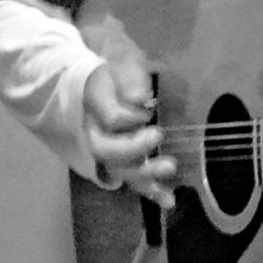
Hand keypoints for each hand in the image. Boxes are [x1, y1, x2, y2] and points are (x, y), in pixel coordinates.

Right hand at [82, 58, 175, 207]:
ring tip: (169, 171)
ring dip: (145, 176)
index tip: (146, 109)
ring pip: (120, 169)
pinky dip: (150, 191)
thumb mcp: (123, 61)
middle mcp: (95, 133)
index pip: (109, 119)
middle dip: (133, 150)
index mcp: (92, 106)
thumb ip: (129, 78)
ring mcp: (108, 150)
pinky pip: (132, 178)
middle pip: (108, 151)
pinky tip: (169, 200)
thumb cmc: (117, 66)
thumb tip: (140, 99)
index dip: (127, 117)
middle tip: (158, 136)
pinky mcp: (123, 161)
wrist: (107, 75)